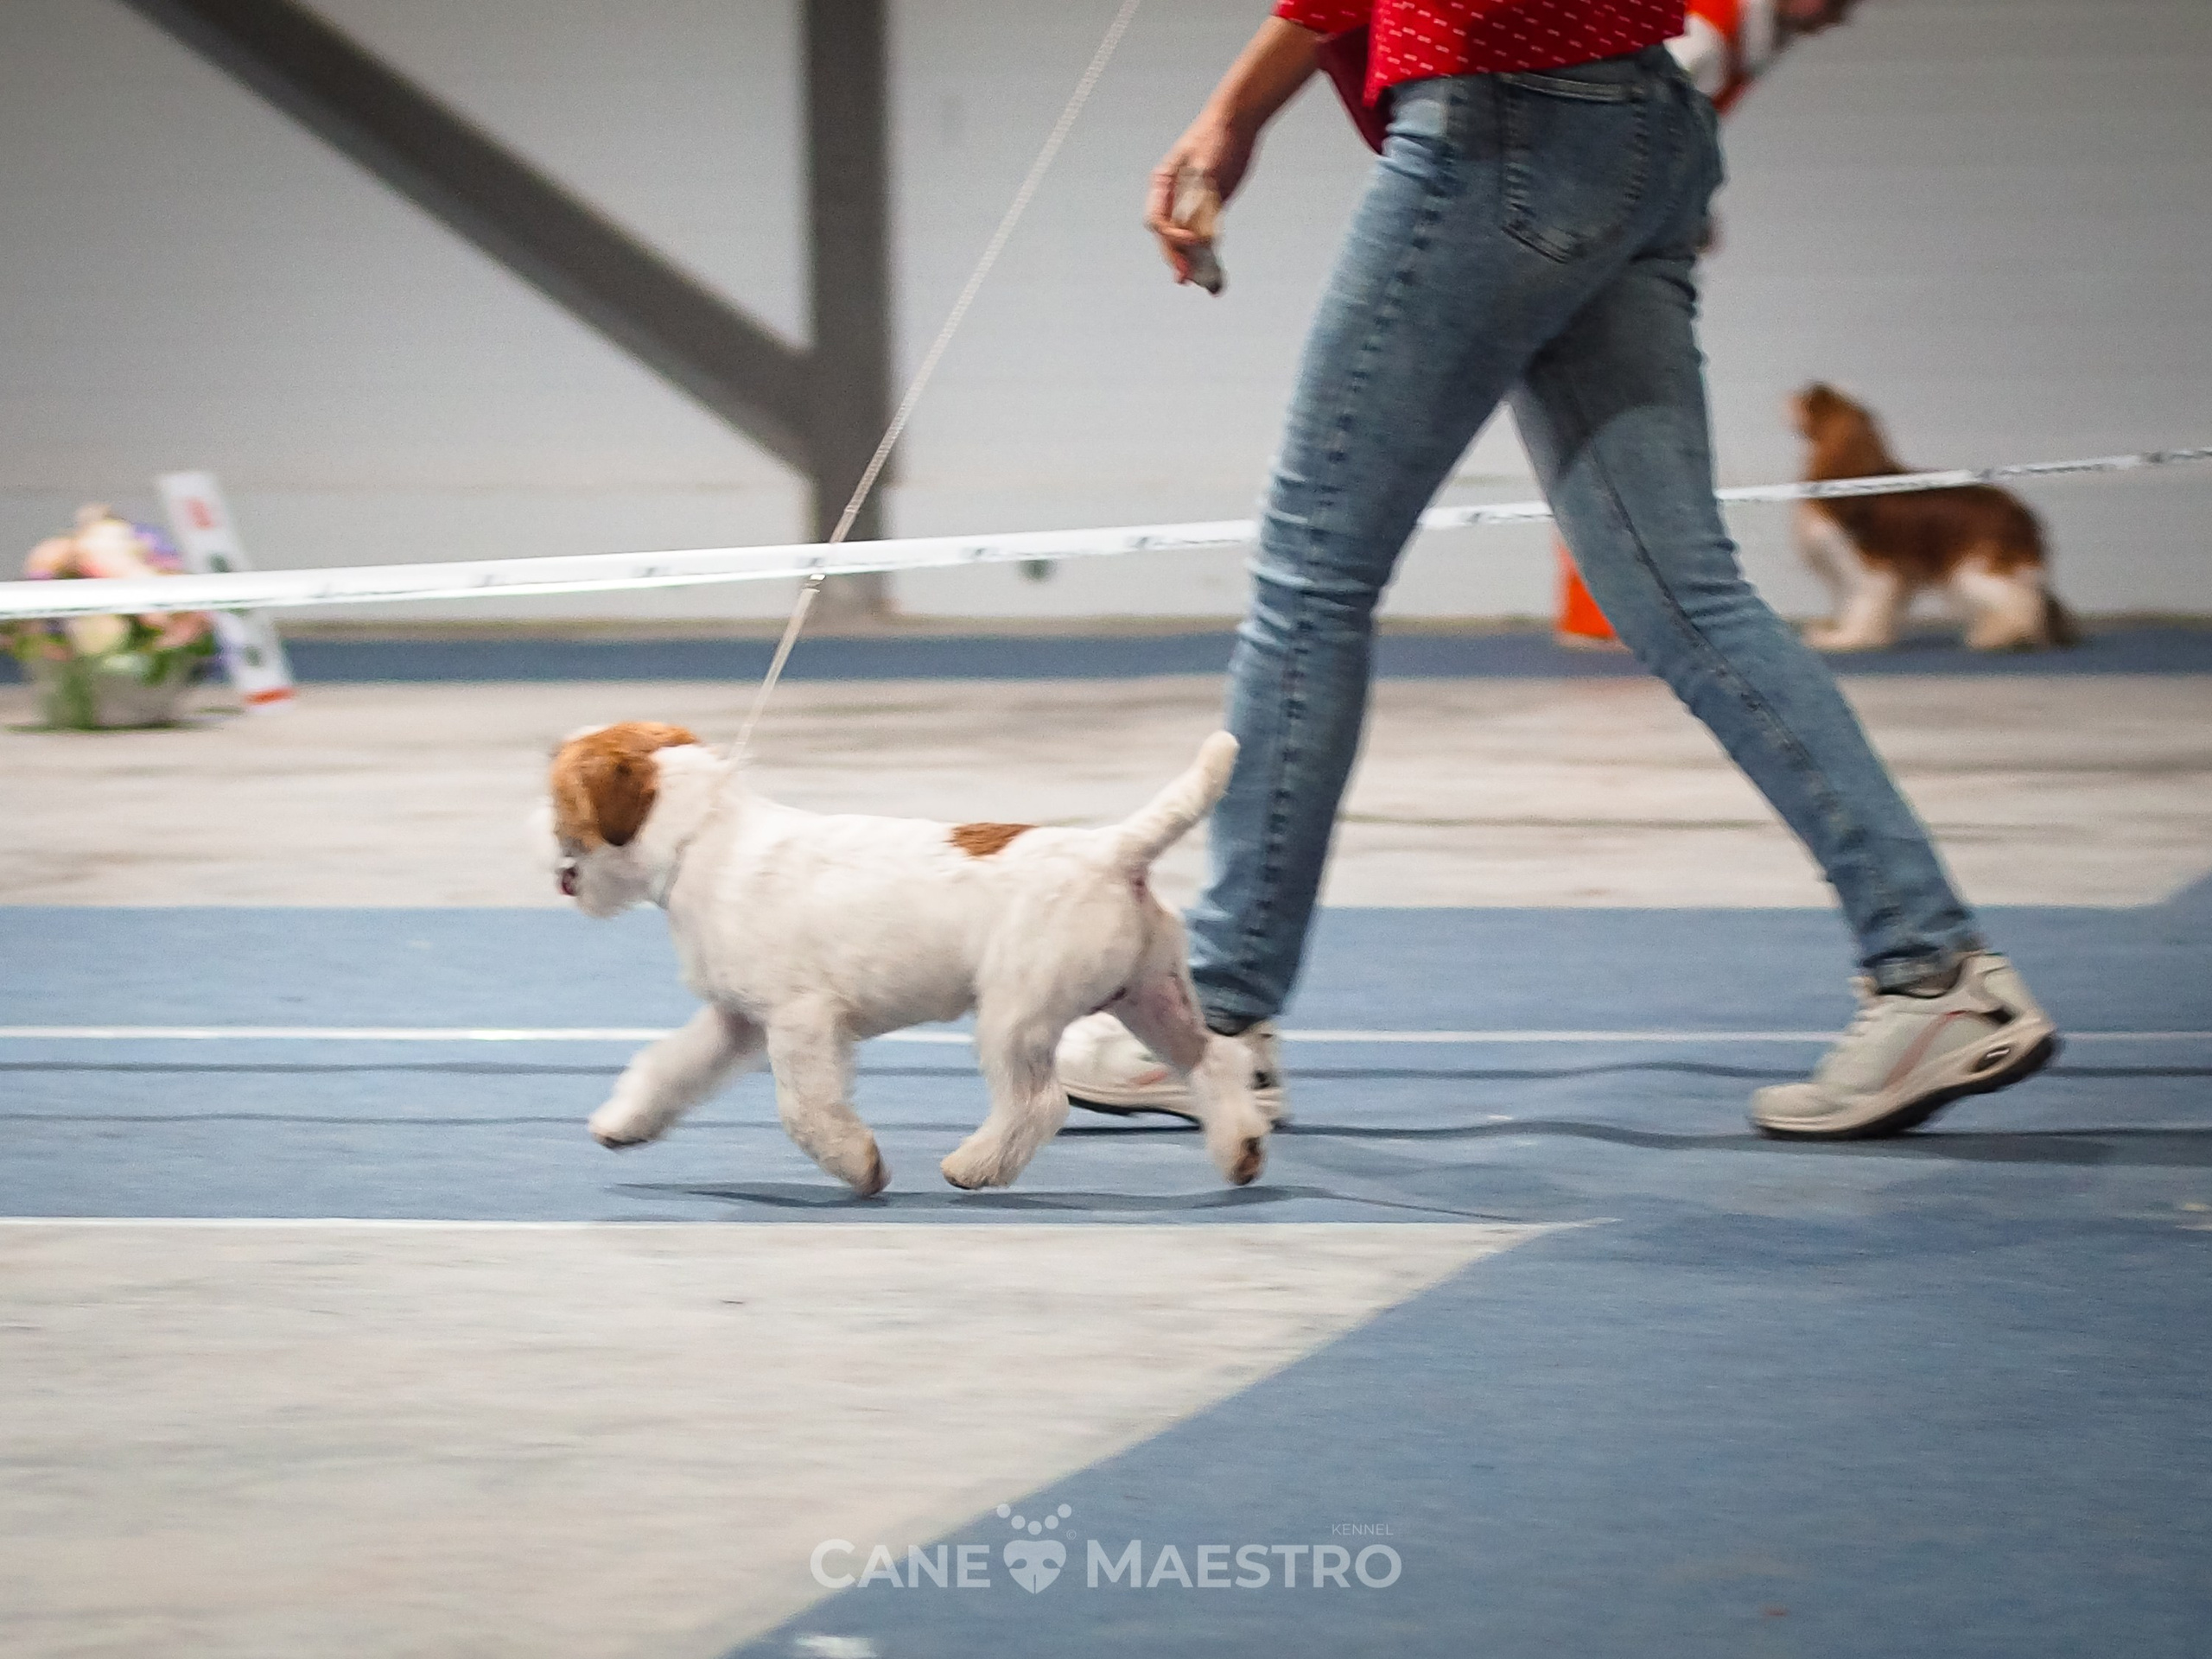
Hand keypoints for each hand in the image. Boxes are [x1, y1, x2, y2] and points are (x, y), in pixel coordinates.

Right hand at [1141, 18, 1319, 284]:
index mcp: (1163, 184)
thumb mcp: (1208, 168)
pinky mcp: (1208, 208)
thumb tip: (1196, 234)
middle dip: (1176, 257)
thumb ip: (1199, 199)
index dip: (1170, 237)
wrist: (1238, 121)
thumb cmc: (1218, 137)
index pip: (1157, 220)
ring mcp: (1189, 203)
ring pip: (1185, 240)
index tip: (1192, 242)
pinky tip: (1216, 274)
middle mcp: (1172, 196)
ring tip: (1201, 285)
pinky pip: (1204, 237)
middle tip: (1186, 279)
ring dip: (1191, 263)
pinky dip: (1208, 255)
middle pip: (1167, 236)